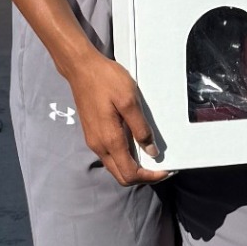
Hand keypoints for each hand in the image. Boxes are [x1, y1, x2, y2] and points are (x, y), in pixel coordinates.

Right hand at [64, 52, 169, 185]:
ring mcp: (94, 140)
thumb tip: (151, 151)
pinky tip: (135, 144)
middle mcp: (99, 146)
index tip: (165, 170)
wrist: (81, 68)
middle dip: (141, 176)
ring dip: (132, 167)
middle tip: (160, 167)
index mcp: (109, 140)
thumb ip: (140, 128)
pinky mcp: (92, 134)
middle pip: (121, 176)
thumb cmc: (106, 80)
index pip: (130, 173)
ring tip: (150, 155)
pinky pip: (110, 155)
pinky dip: (124, 157)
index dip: (149, 177)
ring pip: (115, 166)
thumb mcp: (129, 101)